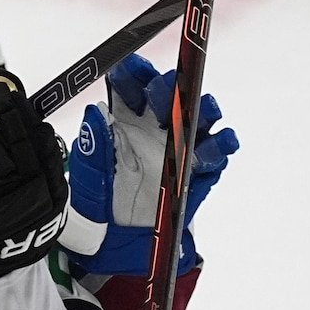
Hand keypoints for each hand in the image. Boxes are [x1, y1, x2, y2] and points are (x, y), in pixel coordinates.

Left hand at [62, 54, 238, 275]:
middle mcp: (154, 126)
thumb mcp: (88, 174)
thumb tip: (95, 113)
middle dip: (169, 87)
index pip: (131, 86)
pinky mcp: (198, 170)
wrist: (114, 238)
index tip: (132, 71)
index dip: (133, 74)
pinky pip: (216, 152)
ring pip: (200, 116)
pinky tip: (220, 141)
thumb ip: (93, 145)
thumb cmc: (98, 198)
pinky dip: (221, 144)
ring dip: (203, 109)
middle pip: (169, 95)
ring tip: (203, 109)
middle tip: (165, 90)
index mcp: (124, 119)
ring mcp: (179, 146)